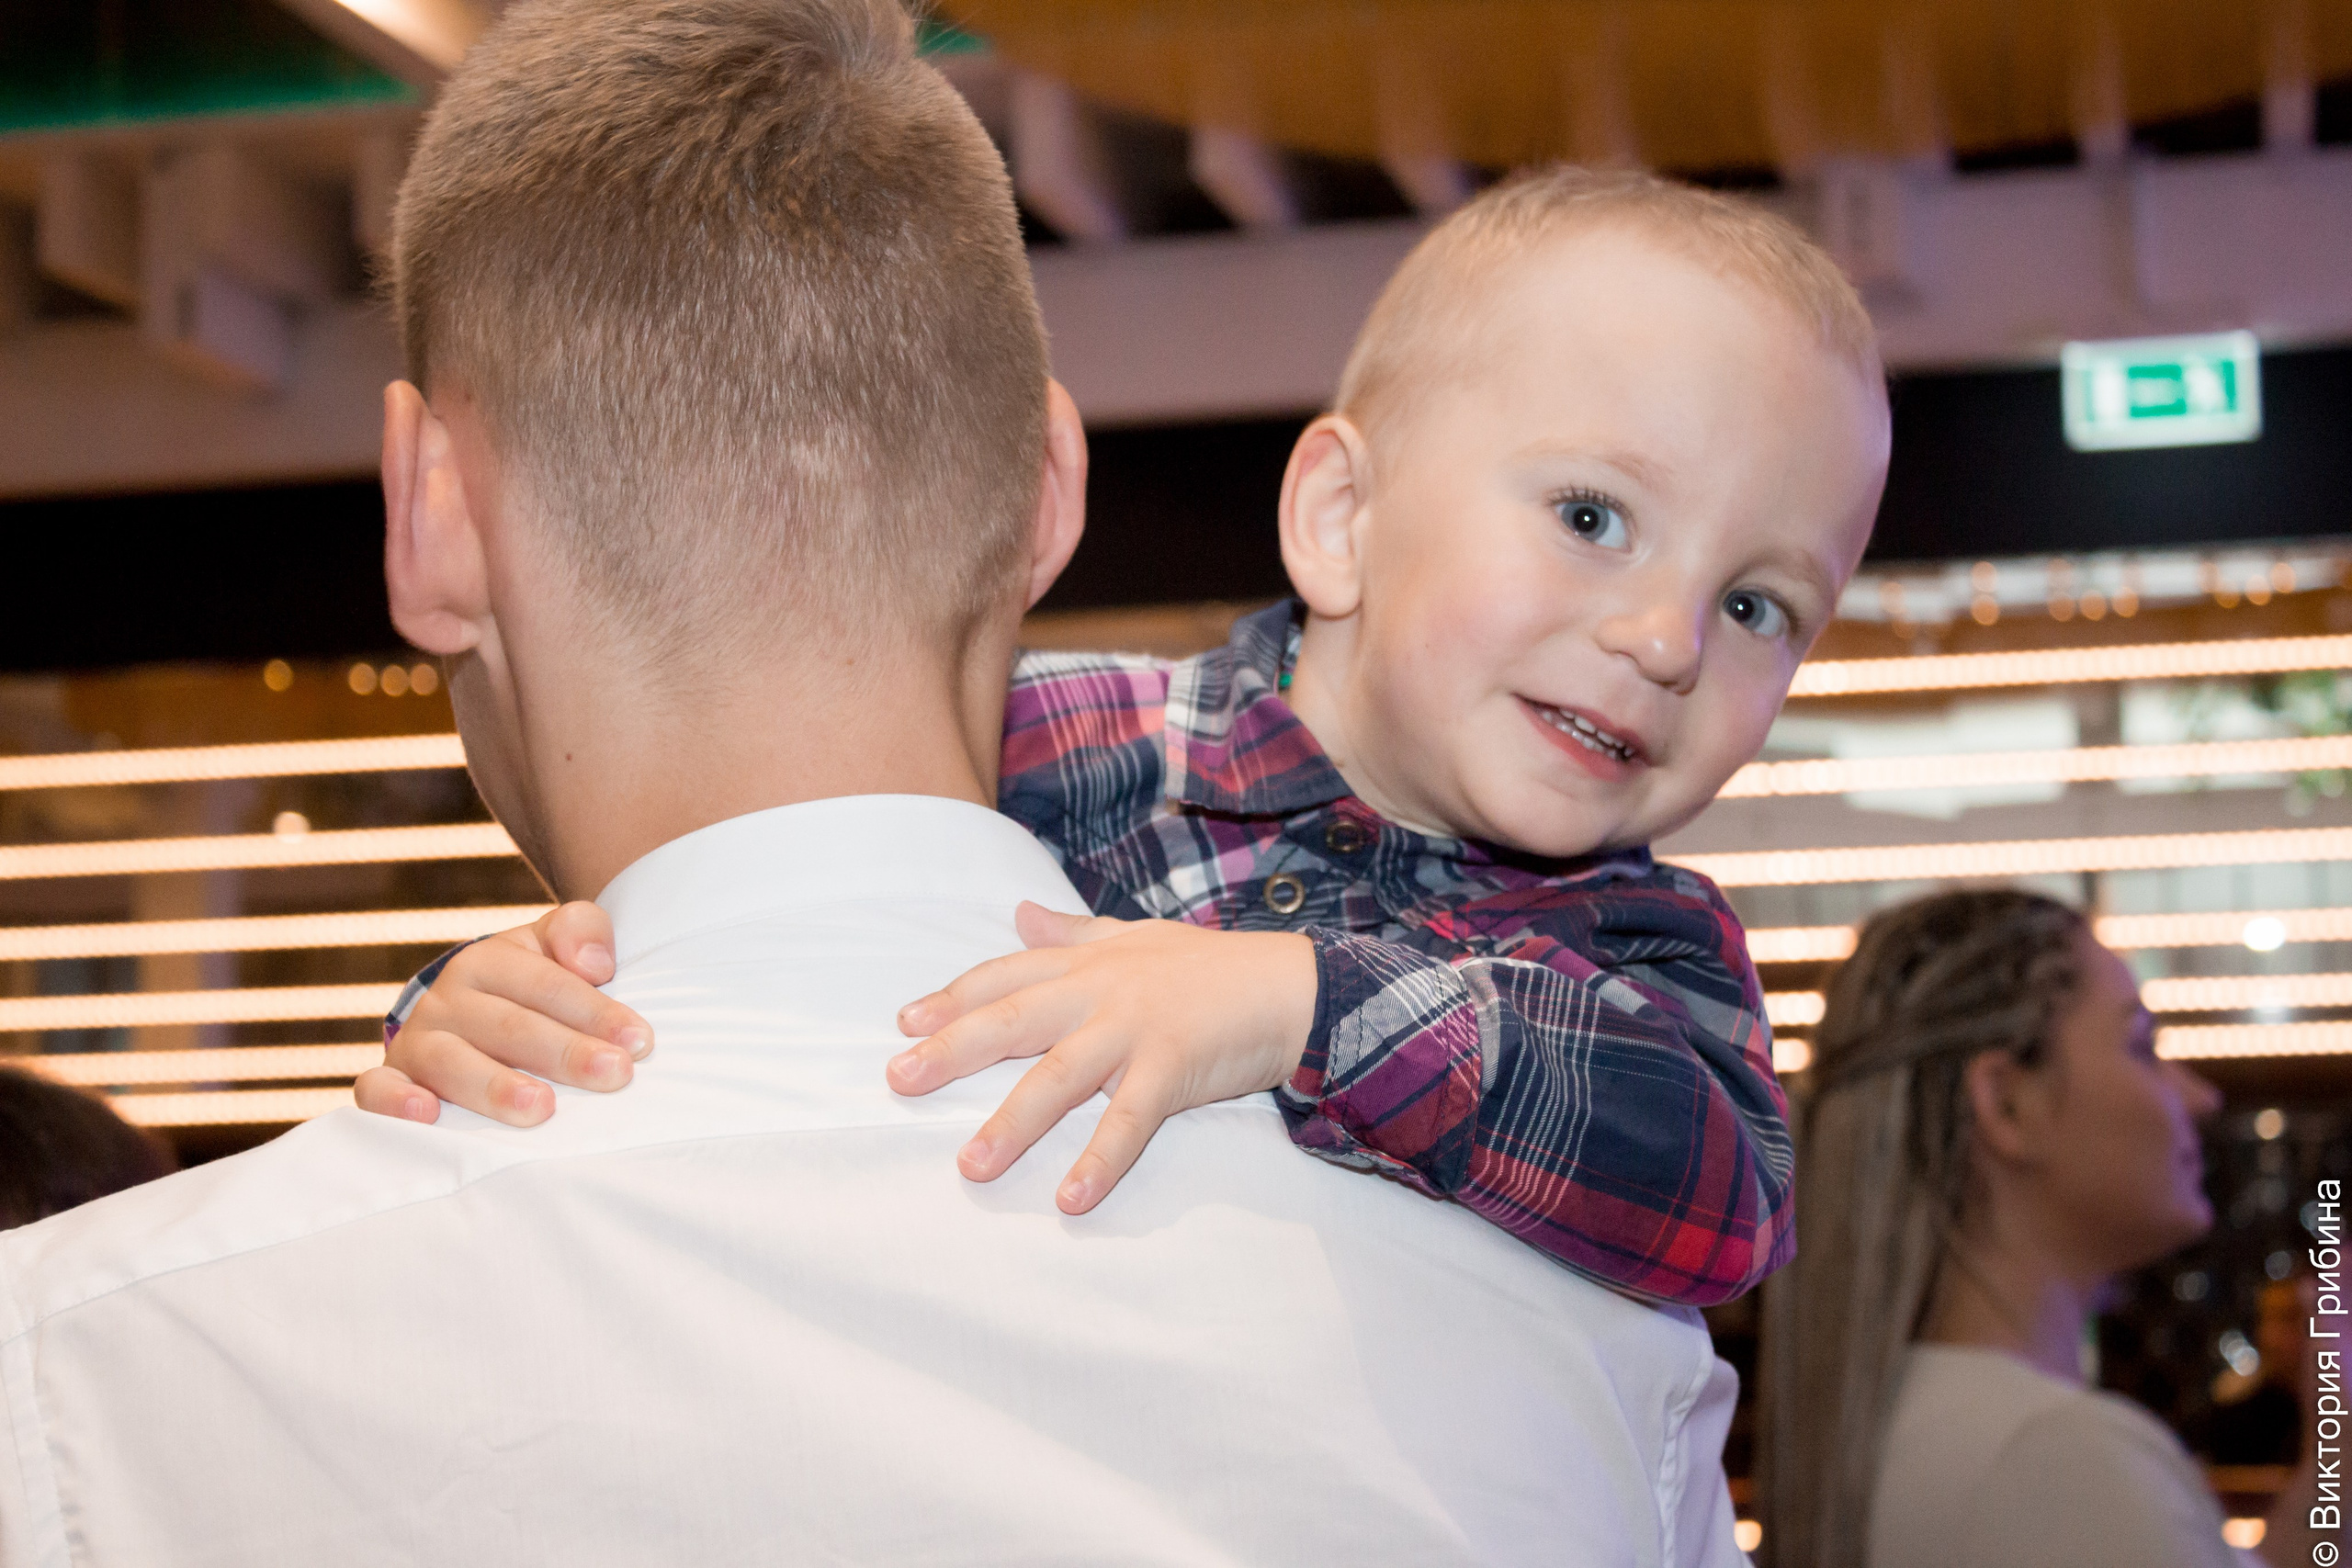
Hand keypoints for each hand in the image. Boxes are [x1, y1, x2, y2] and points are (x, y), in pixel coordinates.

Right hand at [353, 901, 649, 1125]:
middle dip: (565, 1053)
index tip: (639, 1042)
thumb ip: (581, 931)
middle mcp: (448, 999)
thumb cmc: (529, 986)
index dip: (596, 1012)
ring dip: (495, 1087)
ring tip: (541, 1109)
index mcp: (490, 961)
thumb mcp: (555, 945)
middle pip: (509, 1026)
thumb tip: (595, 964)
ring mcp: (416, 1040)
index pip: (547, 985)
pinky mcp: (392, 1079)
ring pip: (451, 1062)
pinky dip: (395, 1103)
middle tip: (614, 1076)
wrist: (466, 1012)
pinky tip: (427, 1117)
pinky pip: (377, 1090)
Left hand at [887, 903, 1315, 1213]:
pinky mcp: (1173, 1068)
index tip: (904, 1023)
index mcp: (1088, 962)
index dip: (952, 998)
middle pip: (1012, 1019)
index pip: (1005, 976)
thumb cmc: (1211, 966)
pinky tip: (1069, 1200)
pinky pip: (1128, 1122)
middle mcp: (1100, 990)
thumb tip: (1019, 913)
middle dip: (952, 1050)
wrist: (1290, 985)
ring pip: (1059, 1077)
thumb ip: (1073, 933)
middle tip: (899, 1079)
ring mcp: (1134, 1029)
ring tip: (971, 1167)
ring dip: (1013, 1124)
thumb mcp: (1135, 937)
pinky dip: (1099, 1161)